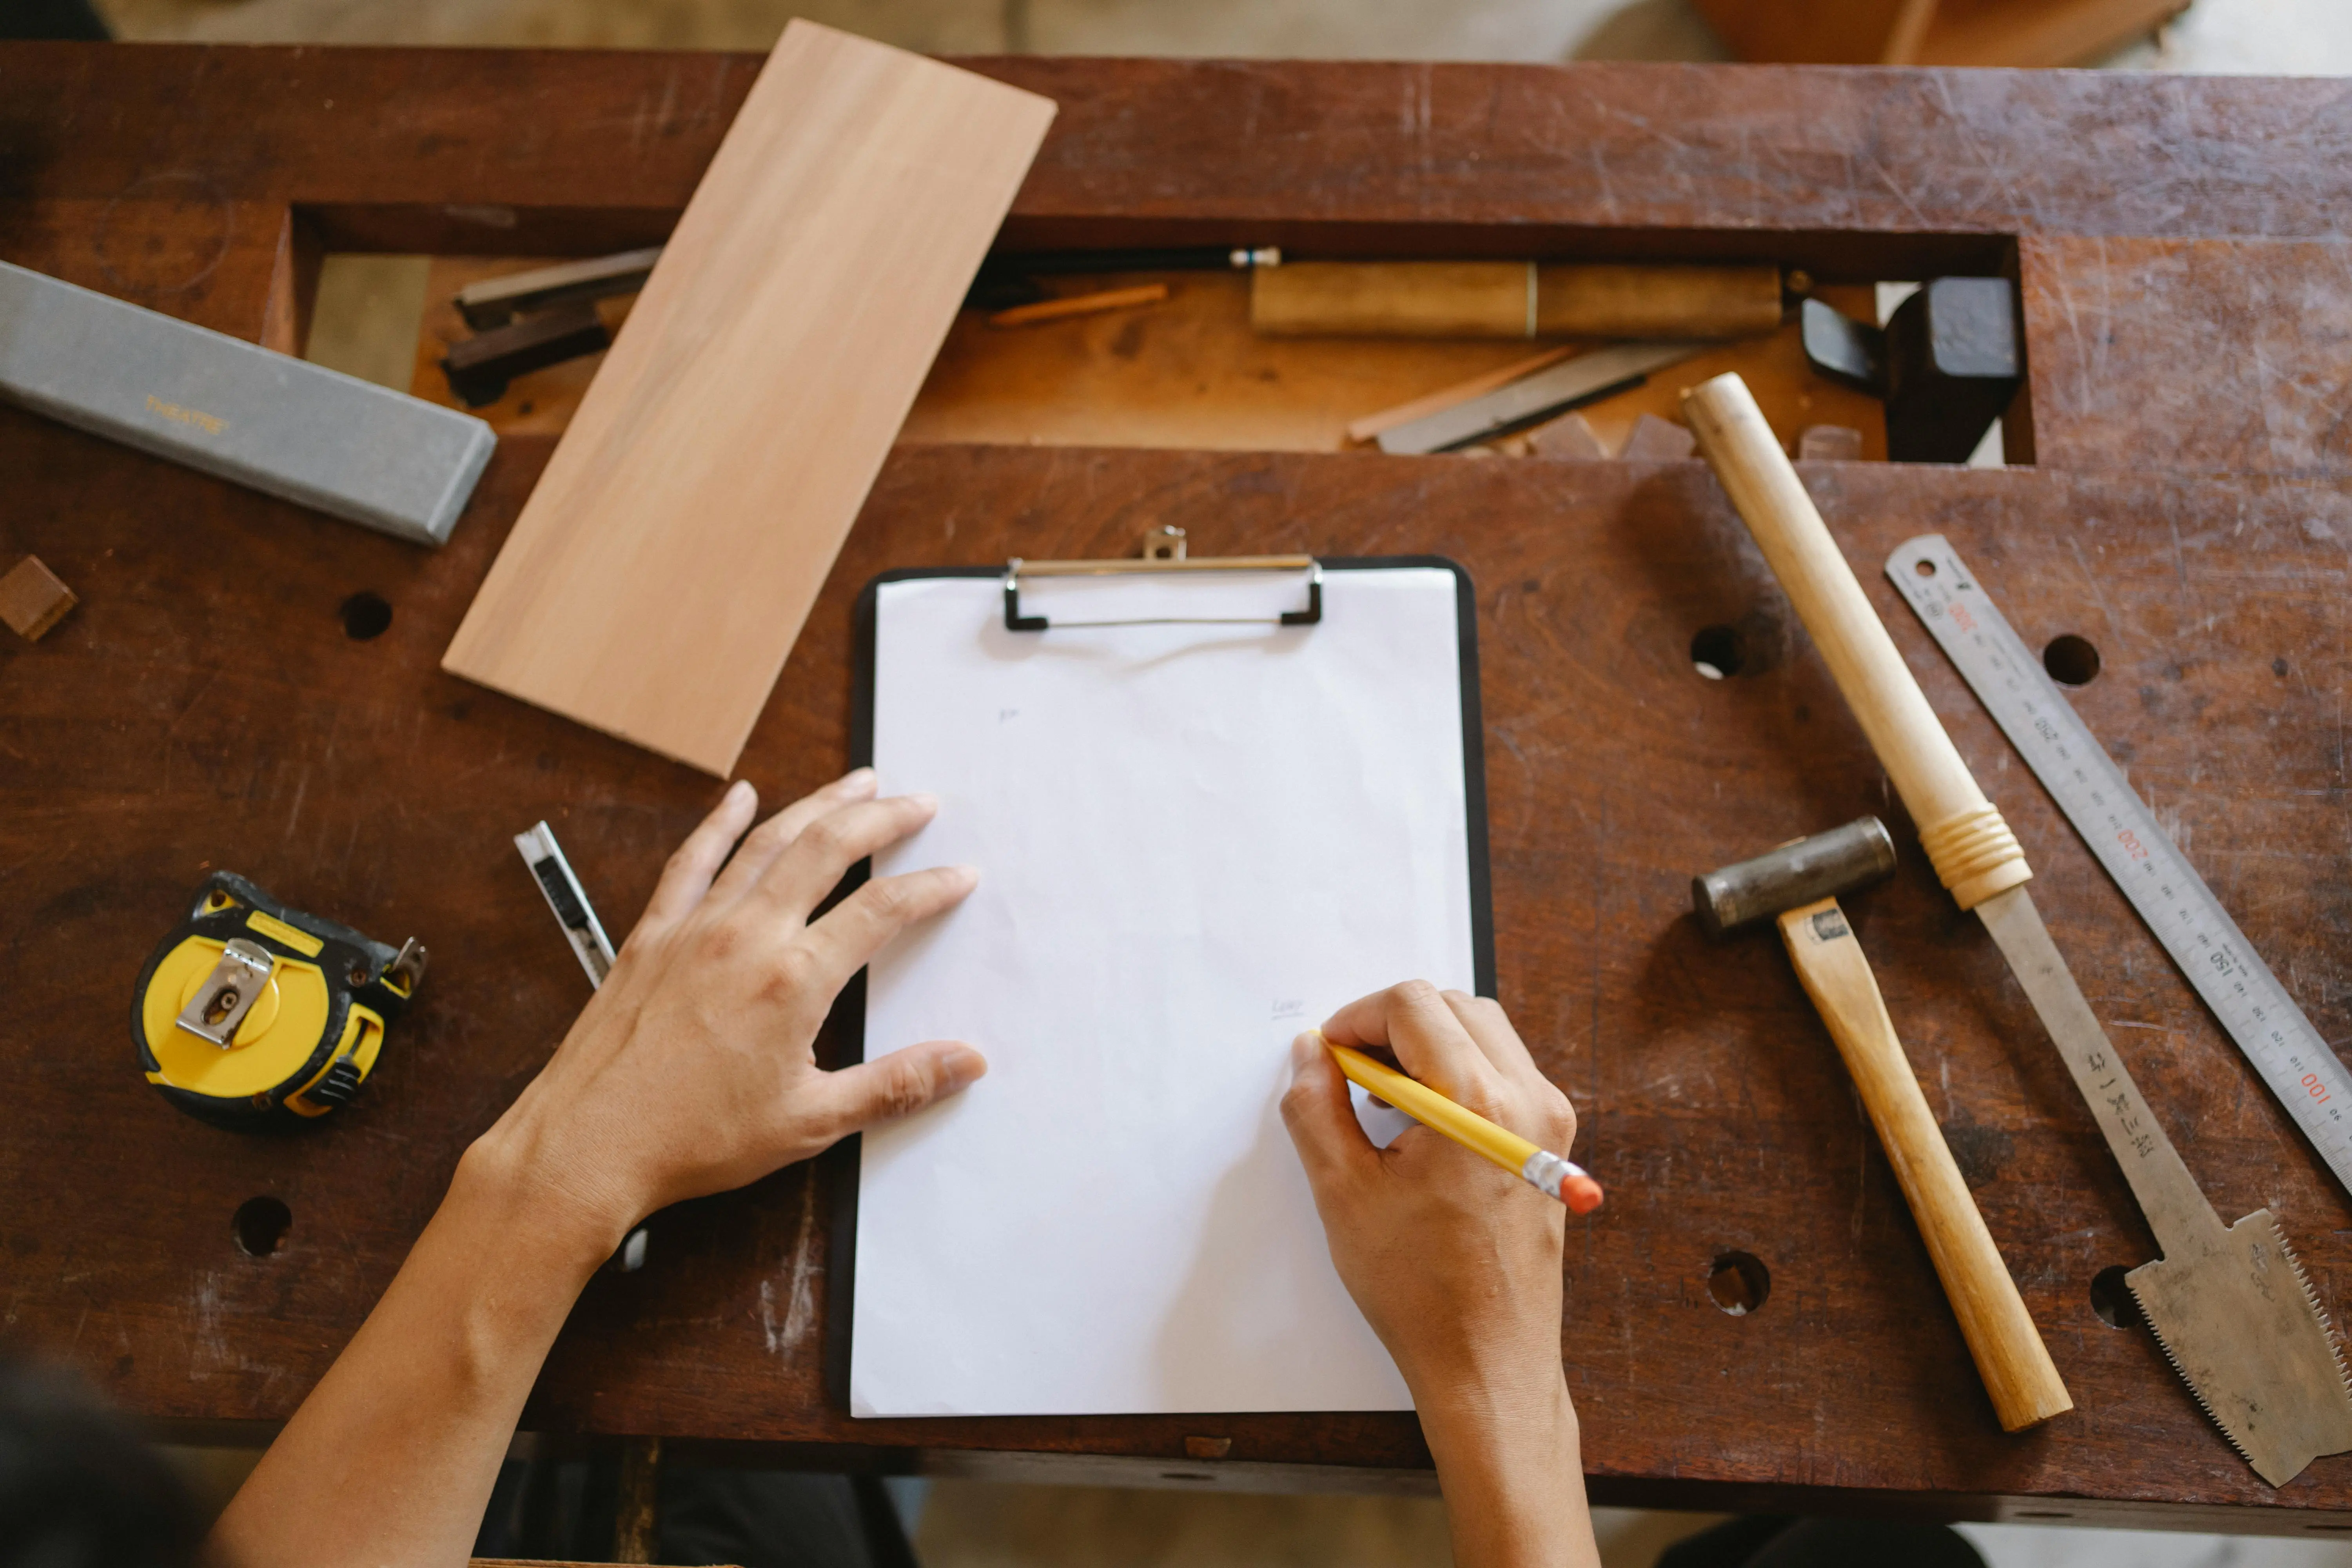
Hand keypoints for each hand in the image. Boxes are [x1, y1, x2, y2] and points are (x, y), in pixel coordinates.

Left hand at [472, 769, 984, 1246]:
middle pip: (829, 848)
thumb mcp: (812, 1122)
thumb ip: (896, 1086)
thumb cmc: (694, 1139)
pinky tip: (740, 795)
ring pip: (768, 840)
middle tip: (919, 802)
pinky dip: (719, 821)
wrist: (589, 1144)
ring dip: (818, 803)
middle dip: (883, 817)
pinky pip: (692, 860)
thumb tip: (966, 1063)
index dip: (930, 887)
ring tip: (857, 782)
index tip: (959, 874)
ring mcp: (696, 927)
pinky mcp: (653, 934)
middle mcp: (748, 935)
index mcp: (794, 980)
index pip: (882, 911)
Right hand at [1281, 981, 1596, 1567]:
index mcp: (1477, 1103)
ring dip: (1426, 1046)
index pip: (1413, 1004)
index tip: (1327, 1055)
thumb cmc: (1422, 1291)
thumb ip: (1316, 1107)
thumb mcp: (1344, 1192)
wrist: (1489, 1362)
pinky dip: (1457, 1074)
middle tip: (1348, 1073)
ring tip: (1380, 1102)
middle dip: (1391, 1024)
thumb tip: (1310, 1054)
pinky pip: (1504, 1073)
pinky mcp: (1553, 1145)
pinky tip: (1418, 1125)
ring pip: (1484, 1033)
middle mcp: (1529, 1100)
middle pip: (1454, 1007)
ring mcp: (1550, 1121)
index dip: (1357, 1017)